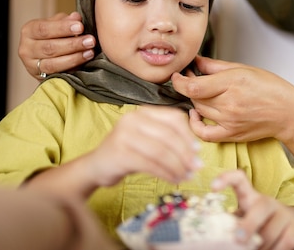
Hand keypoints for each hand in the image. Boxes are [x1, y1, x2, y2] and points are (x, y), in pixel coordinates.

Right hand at [19, 12, 95, 78]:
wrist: (45, 55)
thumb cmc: (53, 35)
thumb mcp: (57, 24)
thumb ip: (65, 21)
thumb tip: (76, 17)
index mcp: (28, 31)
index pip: (44, 29)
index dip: (63, 28)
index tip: (80, 27)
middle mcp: (26, 49)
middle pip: (49, 47)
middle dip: (72, 44)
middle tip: (90, 41)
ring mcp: (31, 66)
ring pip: (53, 64)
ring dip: (74, 58)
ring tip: (90, 52)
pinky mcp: (40, 78)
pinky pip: (57, 75)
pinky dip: (71, 69)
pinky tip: (83, 63)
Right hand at [28, 105, 201, 198]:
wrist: (96, 167)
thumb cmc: (127, 153)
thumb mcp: (147, 139)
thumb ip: (167, 138)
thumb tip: (195, 151)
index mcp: (143, 112)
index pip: (174, 118)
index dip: (188, 135)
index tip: (198, 151)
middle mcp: (132, 119)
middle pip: (169, 135)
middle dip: (186, 154)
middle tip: (196, 168)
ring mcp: (124, 135)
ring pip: (161, 151)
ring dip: (178, 166)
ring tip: (186, 176)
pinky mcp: (120, 153)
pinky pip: (150, 164)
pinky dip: (166, 173)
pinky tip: (174, 180)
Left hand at [173, 56, 293, 185]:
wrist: (288, 112)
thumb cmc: (271, 88)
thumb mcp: (244, 68)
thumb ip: (216, 66)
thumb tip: (195, 62)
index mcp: (233, 83)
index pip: (193, 87)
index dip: (179, 81)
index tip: (177, 76)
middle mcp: (230, 103)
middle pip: (194, 98)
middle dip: (188, 87)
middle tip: (190, 79)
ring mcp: (230, 121)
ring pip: (198, 111)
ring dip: (194, 101)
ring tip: (199, 92)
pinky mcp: (231, 134)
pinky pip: (204, 134)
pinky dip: (195, 125)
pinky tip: (196, 115)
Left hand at [212, 169, 293, 249]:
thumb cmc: (261, 222)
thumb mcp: (246, 217)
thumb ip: (233, 222)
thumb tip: (214, 232)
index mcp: (251, 197)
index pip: (239, 179)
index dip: (226, 178)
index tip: (213, 186)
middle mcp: (268, 202)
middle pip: (260, 209)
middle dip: (248, 225)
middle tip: (238, 238)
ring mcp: (283, 215)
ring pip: (269, 233)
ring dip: (258, 247)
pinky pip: (283, 244)